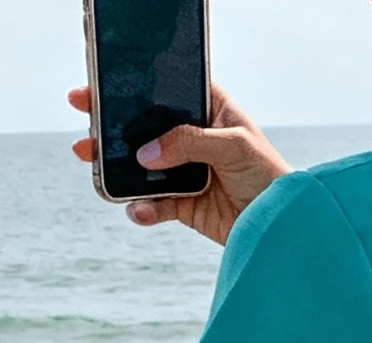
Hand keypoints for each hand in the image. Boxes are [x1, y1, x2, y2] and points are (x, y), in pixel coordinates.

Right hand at [68, 83, 290, 244]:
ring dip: (118, 170)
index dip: (132, 87)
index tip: (99, 86)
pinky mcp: (185, 206)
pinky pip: (155, 205)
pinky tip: (138, 209)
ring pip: (143, 168)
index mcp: (208, 109)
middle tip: (87, 130)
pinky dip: (143, 209)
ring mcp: (186, 172)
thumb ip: (188, 142)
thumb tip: (145, 154)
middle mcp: (193, 138)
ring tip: (97, 167)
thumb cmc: (269, 175)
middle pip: (144, 129)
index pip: (164, 90)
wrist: (284, 227)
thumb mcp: (232, 145)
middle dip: (113, 130)